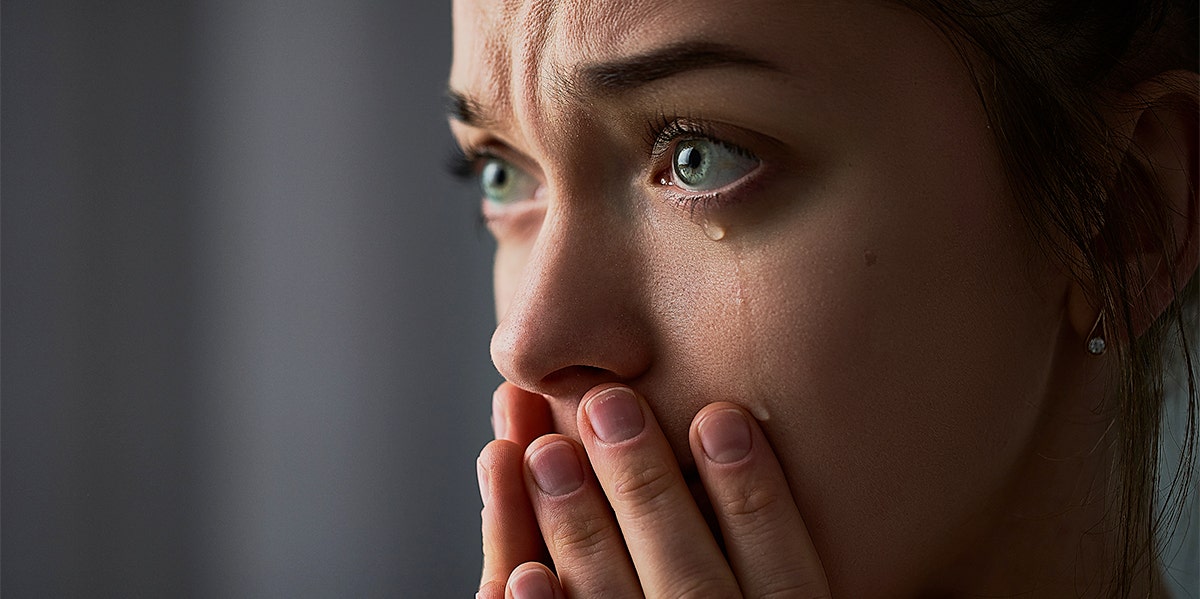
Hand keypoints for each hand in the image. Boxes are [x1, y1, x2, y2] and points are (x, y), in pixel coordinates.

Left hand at [477, 383, 829, 597]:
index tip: (721, 418)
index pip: (784, 580)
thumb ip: (767, 565)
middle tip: (606, 406)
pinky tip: (522, 576)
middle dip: (644, 492)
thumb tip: (742, 435)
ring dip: (579, 534)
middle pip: (692, 587)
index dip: (755, 499)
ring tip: (541, 451)